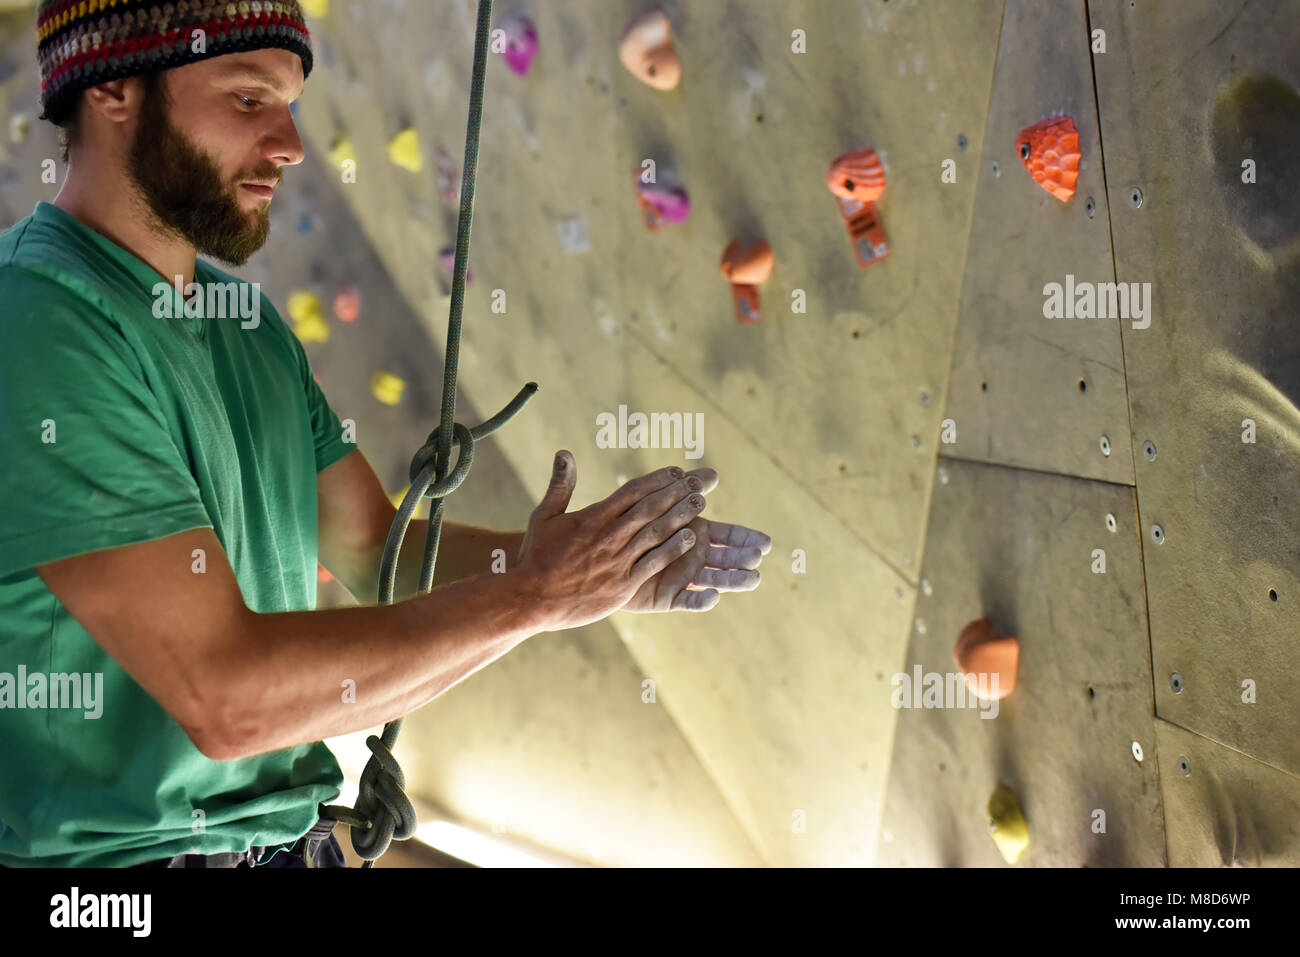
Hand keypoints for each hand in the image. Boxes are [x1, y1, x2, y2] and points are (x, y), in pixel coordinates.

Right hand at [514, 451, 707, 632]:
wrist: (530, 598)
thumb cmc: (536, 557)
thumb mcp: (544, 516)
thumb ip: (560, 485)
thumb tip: (564, 452)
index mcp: (594, 517)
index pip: (632, 490)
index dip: (657, 479)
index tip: (676, 471)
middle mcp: (609, 535)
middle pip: (650, 508)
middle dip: (677, 492)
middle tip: (699, 482)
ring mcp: (618, 560)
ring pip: (656, 533)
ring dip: (681, 516)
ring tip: (700, 503)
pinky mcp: (623, 584)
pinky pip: (653, 563)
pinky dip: (672, 549)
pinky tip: (690, 539)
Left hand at [622, 470, 771, 612]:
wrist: (605, 556)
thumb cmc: (636, 525)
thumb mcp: (662, 504)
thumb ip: (688, 489)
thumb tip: (714, 473)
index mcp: (698, 535)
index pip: (730, 536)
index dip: (747, 538)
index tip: (767, 542)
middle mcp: (696, 558)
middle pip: (728, 559)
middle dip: (744, 557)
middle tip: (758, 555)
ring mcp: (685, 579)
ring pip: (715, 580)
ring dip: (734, 579)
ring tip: (754, 578)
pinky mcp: (670, 598)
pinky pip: (689, 602)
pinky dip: (702, 601)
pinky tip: (713, 596)